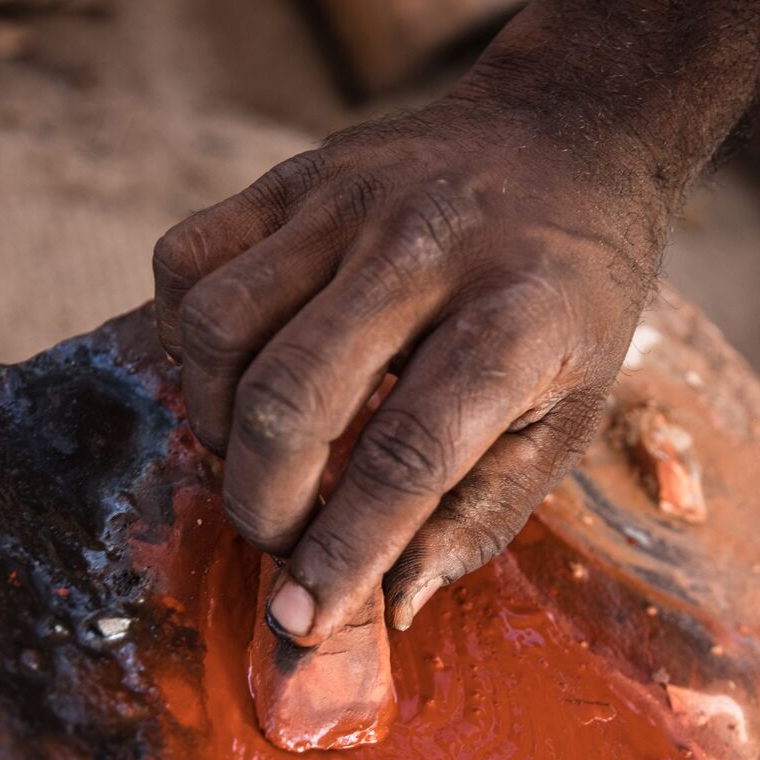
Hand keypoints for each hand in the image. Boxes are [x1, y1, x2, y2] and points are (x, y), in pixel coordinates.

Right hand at [152, 93, 668, 643]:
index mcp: (517, 319)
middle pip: (293, 399)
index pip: (408, 455)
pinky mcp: (291, 177)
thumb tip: (390, 603)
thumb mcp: (570, 416)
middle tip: (282, 539)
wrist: (565, 139)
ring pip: (219, 329)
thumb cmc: (572, 303)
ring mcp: (347, 200)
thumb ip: (482, 515)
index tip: (305, 621)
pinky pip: (187, 261)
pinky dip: (186, 340)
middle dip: (265, 503)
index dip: (345, 551)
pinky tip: (234, 375)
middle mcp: (425, 249)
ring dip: (219, 424)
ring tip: (258, 457)